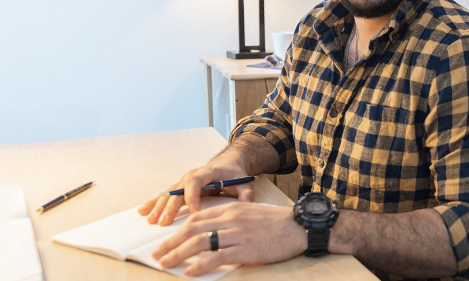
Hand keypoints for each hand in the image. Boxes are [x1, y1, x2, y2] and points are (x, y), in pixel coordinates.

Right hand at [138, 158, 252, 225]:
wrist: (228, 163)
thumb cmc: (234, 173)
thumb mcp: (243, 181)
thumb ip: (246, 193)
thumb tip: (246, 203)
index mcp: (206, 172)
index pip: (196, 183)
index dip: (193, 197)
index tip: (194, 211)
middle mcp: (191, 175)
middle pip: (178, 190)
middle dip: (171, 207)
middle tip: (165, 222)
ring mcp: (183, 181)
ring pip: (168, 193)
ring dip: (159, 207)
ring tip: (151, 220)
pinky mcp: (179, 187)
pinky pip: (165, 194)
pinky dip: (153, 203)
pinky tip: (143, 211)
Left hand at [153, 202, 304, 276]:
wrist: (299, 226)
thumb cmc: (277, 223)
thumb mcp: (250, 214)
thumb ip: (231, 221)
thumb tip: (211, 235)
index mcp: (231, 209)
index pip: (197, 218)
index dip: (178, 230)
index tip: (166, 241)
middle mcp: (231, 219)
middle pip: (192, 230)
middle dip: (171, 243)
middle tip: (158, 254)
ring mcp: (237, 234)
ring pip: (199, 243)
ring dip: (178, 254)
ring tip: (166, 263)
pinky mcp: (245, 249)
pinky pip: (216, 257)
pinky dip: (200, 265)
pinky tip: (189, 271)